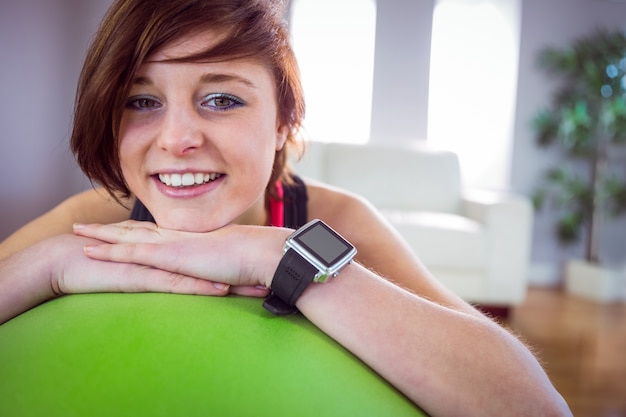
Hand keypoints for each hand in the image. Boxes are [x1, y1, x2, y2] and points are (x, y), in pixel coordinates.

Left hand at [72, 221, 290, 296]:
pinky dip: (108, 251)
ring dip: (100, 235)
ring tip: (77, 232)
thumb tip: (226, 273)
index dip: (137, 229)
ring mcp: (171, 244)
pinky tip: (88, 251)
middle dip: (111, 228)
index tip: (121, 228)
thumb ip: (222, 265)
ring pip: (126, 236)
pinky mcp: (168, 255)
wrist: (262, 253)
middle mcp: (177, 236)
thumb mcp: (233, 262)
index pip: (158, 231)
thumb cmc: (255, 259)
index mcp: (192, 238)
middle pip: (136, 228)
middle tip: (88, 227)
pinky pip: (130, 252)